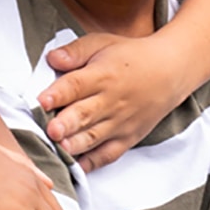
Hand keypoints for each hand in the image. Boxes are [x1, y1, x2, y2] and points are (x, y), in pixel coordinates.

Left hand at [39, 32, 185, 171]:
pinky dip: (94, 162)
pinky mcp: (127, 138)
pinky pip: (110, 153)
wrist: (167, 73)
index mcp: (102, 75)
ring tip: (60, 148)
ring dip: (76, 144)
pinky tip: (78, 166)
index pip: (76, 85)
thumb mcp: (100, 43)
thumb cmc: (129, 56)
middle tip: (50, 131)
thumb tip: (52, 58)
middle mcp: (110, 101)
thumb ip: (74, 52)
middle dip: (66, 123)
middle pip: (85, 114)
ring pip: (95, 136)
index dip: (58, 93)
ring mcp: (120, 122)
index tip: (42, 101)